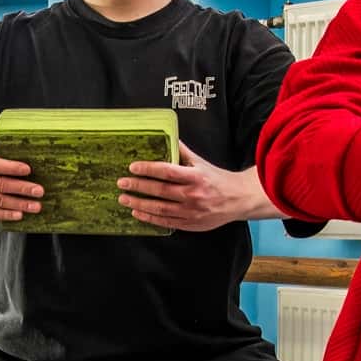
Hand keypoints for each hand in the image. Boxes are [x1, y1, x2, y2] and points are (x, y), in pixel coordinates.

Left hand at [118, 144, 268, 231]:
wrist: (239, 200)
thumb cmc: (218, 179)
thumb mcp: (201, 163)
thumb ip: (183, 152)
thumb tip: (168, 136)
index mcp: (196, 177)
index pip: (168, 171)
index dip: (149, 169)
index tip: (133, 167)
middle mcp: (193, 195)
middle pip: (160, 191)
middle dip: (138, 187)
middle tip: (122, 183)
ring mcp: (192, 212)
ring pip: (160, 209)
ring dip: (139, 204)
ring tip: (124, 199)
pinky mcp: (191, 224)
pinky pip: (166, 222)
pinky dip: (150, 219)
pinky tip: (137, 213)